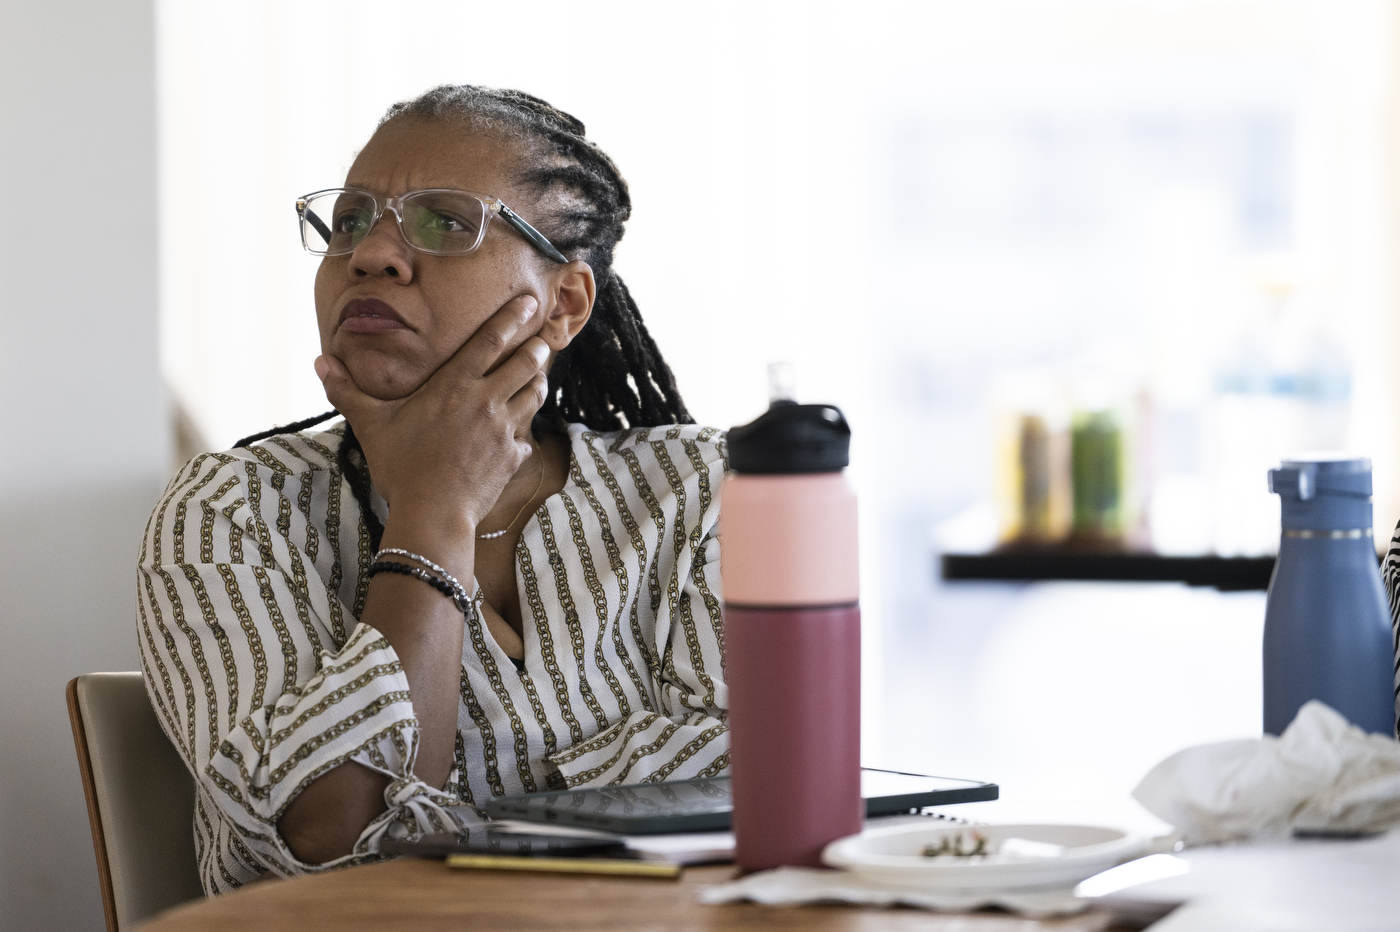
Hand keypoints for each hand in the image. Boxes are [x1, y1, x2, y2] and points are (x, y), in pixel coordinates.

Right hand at [316, 295, 550, 530]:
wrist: (432, 514)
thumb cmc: (400, 467)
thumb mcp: (371, 425)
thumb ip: (347, 390)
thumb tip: (320, 361)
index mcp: (455, 385)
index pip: (491, 340)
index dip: (513, 318)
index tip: (529, 303)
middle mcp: (486, 401)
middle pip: (525, 364)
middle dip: (538, 348)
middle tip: (546, 339)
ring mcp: (504, 430)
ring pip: (534, 396)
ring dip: (538, 383)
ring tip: (539, 376)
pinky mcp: (513, 457)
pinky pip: (527, 438)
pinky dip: (526, 432)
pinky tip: (521, 433)